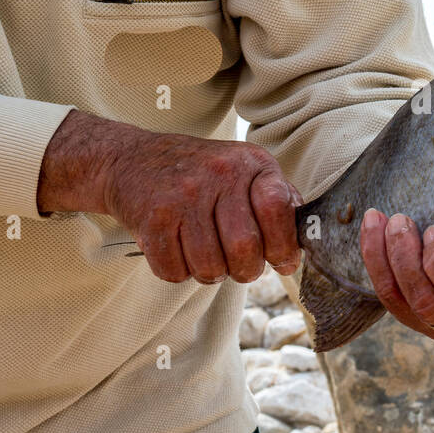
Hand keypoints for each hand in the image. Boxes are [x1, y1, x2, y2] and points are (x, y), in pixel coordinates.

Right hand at [37, 110, 301, 283]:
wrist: (131, 159)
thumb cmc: (200, 174)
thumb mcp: (245, 170)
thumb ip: (279, 200)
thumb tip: (302, 245)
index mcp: (250, 163)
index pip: (279, 208)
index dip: (285, 246)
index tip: (281, 260)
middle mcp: (218, 174)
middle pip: (245, 250)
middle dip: (246, 270)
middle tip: (238, 264)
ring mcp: (183, 195)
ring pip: (210, 268)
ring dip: (210, 273)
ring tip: (204, 253)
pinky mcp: (151, 218)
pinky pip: (175, 272)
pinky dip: (178, 272)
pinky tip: (177, 249)